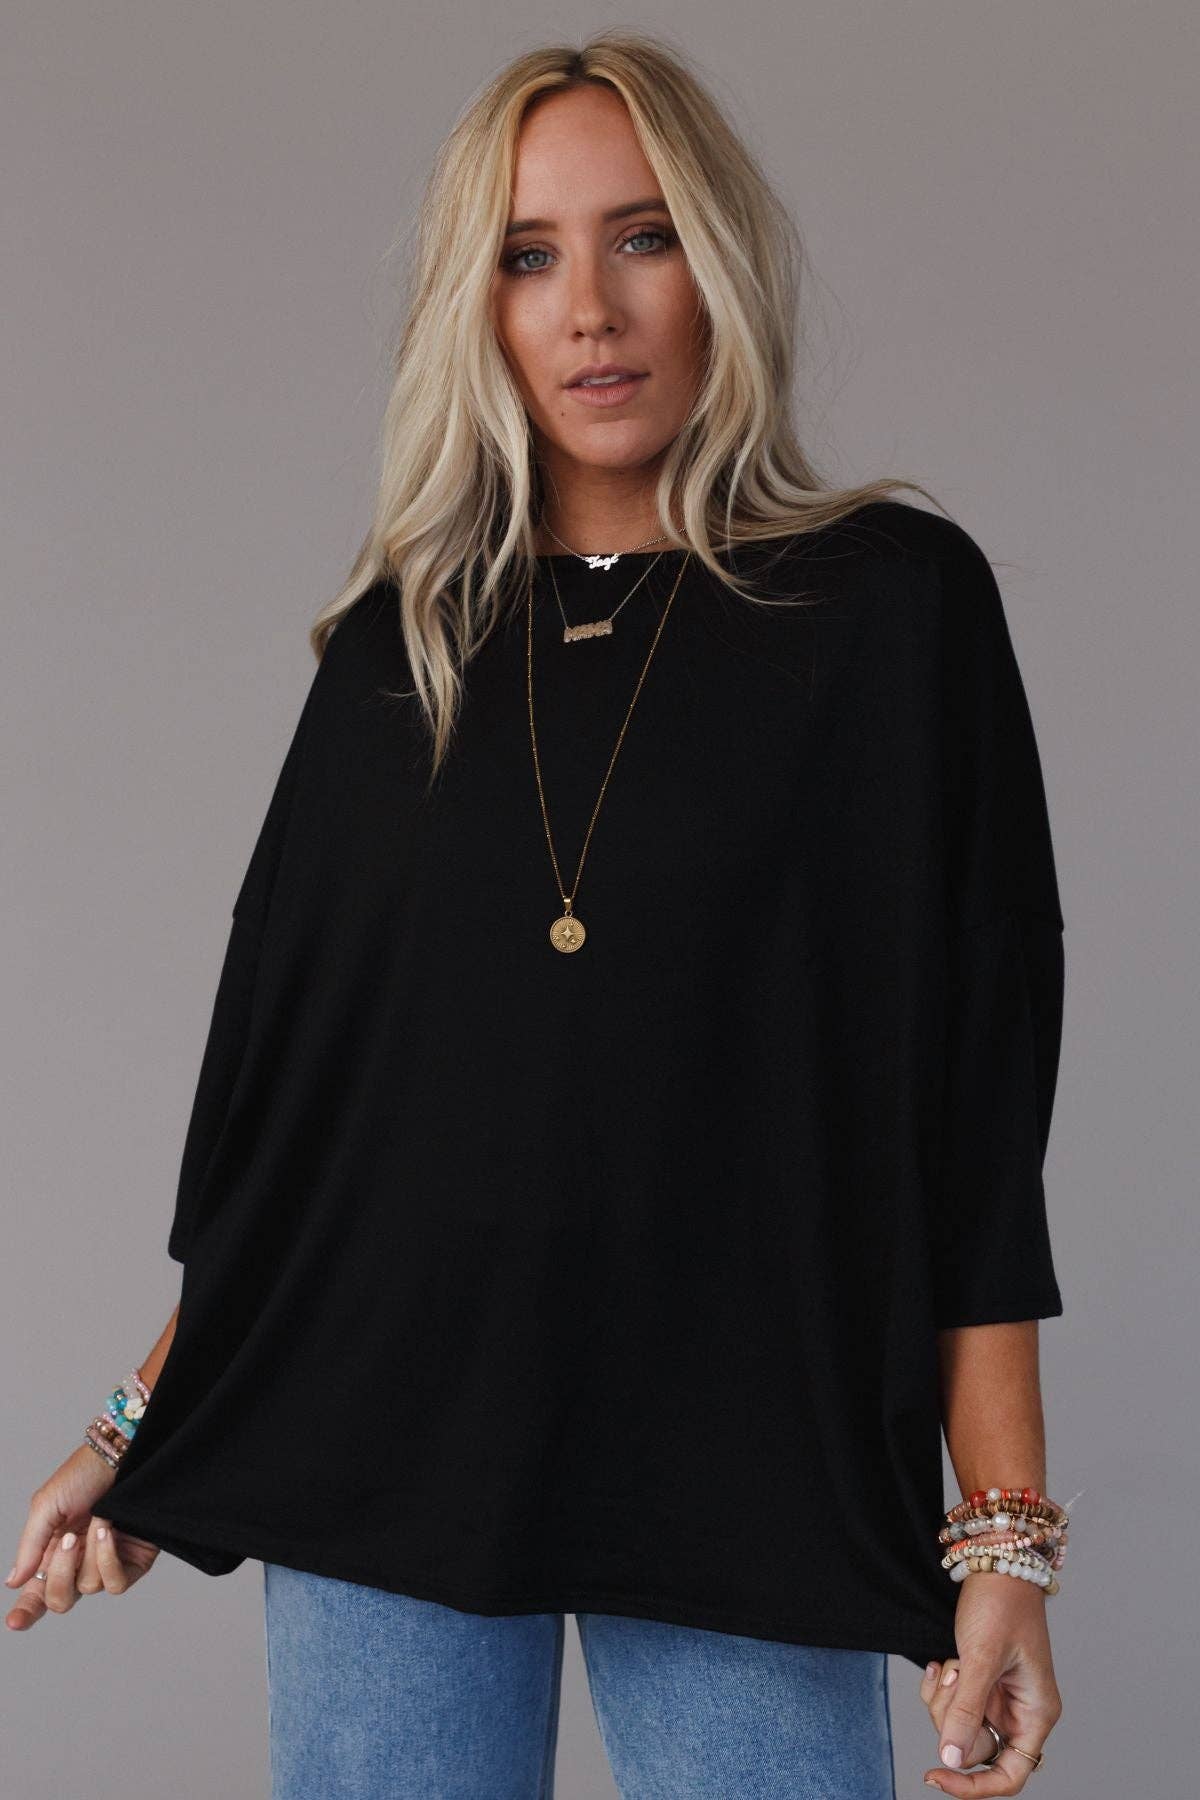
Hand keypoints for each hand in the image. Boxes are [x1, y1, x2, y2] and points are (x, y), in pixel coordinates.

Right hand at [5, 1443, 159, 1630]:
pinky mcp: (132, 1563)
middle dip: (59, 1575)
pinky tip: (108, 1532)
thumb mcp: (47, 1505)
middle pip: (60, 1600)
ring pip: (88, 1588)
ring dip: (89, 1552)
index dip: (25, 1612)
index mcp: (52, 1553)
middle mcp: (78, 1564)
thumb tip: (14, 1582)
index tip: (14, 1622)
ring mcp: (105, 1564)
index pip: (36, 1593)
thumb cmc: (83, 1474)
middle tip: (67, 1541)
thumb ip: (30, 1545)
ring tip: (98, 1520)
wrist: (122, 1455)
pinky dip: (108, 1559)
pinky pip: (115, 1584)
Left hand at [918, 1573, 1062, 1793]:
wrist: (994, 1559)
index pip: (1010, 1776)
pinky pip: (951, 1705)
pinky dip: (939, 1688)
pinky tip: (940, 1663)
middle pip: (975, 1750)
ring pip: (958, 1728)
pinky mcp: (979, 1682)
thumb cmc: (1001, 1604)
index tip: (936, 1776)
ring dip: (943, 1700)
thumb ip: (966, 1710)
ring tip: (949, 1663)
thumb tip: (950, 1760)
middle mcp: (1020, 1711)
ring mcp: (998, 1697)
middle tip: (950, 1679)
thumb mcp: (981, 1657)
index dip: (973, 1787)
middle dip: (951, 1720)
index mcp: (1036, 1713)